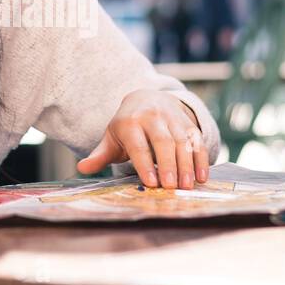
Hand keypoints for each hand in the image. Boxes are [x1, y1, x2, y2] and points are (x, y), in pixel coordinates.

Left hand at [76, 90, 208, 188]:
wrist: (147, 98)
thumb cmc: (126, 126)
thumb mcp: (111, 138)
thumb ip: (99, 156)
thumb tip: (82, 168)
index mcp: (130, 122)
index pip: (139, 145)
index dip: (145, 164)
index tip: (151, 183)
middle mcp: (152, 116)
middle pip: (163, 142)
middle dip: (168, 165)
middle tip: (172, 187)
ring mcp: (172, 118)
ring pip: (182, 141)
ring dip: (187, 164)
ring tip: (188, 186)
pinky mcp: (187, 122)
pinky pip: (197, 140)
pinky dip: (201, 159)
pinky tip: (202, 177)